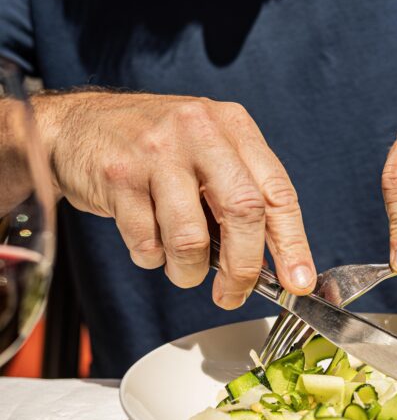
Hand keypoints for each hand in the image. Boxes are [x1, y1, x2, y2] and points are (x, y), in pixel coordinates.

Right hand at [35, 92, 315, 307]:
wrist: (76, 125)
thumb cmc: (153, 149)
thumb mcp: (207, 151)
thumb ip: (240, 194)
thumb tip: (275, 263)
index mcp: (233, 126)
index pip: (276, 192)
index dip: (292, 244)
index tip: (298, 283)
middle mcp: (199, 131)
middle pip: (242, 213)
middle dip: (243, 268)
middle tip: (233, 294)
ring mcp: (156, 152)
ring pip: (191, 238)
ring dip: (188, 271)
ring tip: (181, 268)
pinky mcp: (119, 176)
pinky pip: (146, 243)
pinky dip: (150, 258)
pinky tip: (147, 242)